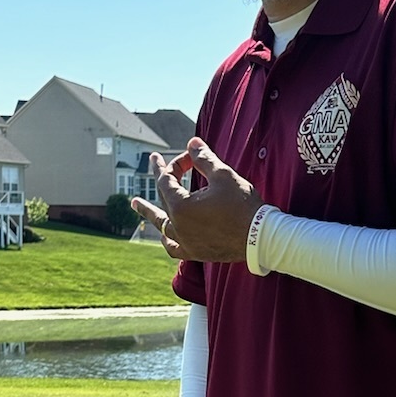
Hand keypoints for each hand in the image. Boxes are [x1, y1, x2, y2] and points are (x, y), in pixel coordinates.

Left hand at [131, 137, 260, 263]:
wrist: (261, 238)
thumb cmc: (243, 205)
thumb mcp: (223, 175)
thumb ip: (203, 158)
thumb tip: (192, 143)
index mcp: (181, 207)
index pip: (168, 179)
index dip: (177, 163)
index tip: (190, 155)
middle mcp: (178, 227)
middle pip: (163, 197)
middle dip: (163, 175)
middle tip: (153, 159)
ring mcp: (185, 242)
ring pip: (162, 224)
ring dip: (149, 211)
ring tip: (135, 203)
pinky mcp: (196, 253)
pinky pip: (173, 247)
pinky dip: (167, 238)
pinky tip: (164, 234)